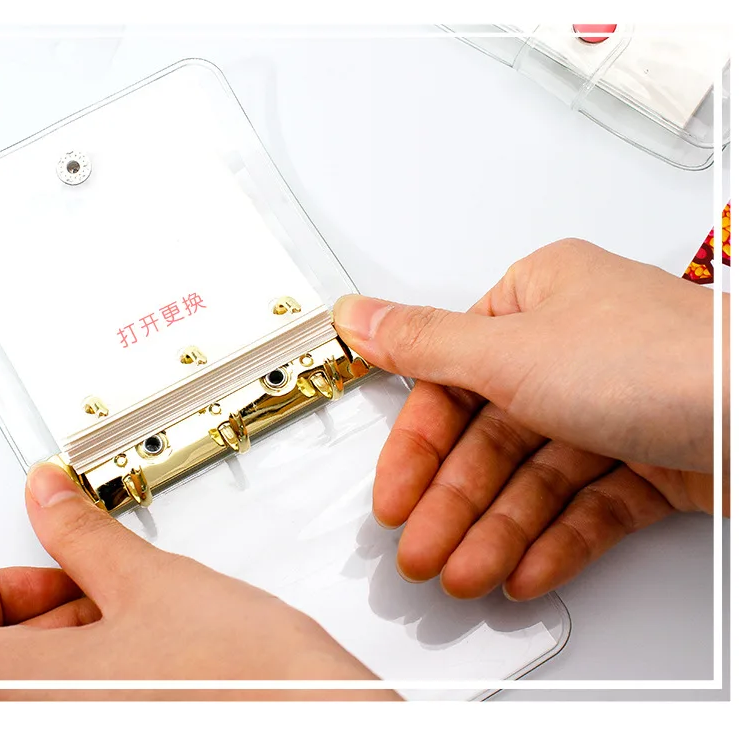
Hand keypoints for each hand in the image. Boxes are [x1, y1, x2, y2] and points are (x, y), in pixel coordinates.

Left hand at [0, 463, 398, 700]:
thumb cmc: (250, 688)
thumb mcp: (156, 583)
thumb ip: (82, 536)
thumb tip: (46, 495)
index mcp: (3, 689)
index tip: (43, 569)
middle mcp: (9, 732)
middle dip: (35, 611)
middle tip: (100, 593)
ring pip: (11, 692)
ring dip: (62, 648)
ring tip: (138, 628)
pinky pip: (54, 715)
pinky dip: (86, 686)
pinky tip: (150, 667)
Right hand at [333, 239, 728, 601]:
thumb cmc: (662, 361)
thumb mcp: (511, 350)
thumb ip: (424, 344)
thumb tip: (357, 315)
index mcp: (537, 302)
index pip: (451, 379)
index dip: (417, 446)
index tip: (391, 494)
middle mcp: (573, 350)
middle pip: (490, 438)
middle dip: (453, 504)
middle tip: (420, 551)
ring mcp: (614, 407)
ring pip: (535, 480)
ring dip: (496, 533)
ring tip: (466, 574)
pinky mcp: (652, 460)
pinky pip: (585, 505)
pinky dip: (553, 541)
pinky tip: (525, 571)